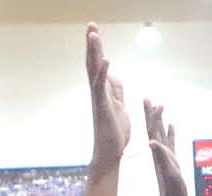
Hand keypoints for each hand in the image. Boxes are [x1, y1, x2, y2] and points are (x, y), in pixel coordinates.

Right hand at [86, 25, 129, 167]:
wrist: (110, 153)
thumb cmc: (115, 133)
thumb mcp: (120, 106)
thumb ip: (116, 90)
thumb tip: (113, 74)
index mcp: (104, 91)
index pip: (99, 65)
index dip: (98, 48)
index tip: (95, 31)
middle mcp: (98, 93)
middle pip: (94, 63)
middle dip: (93, 44)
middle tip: (91, 25)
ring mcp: (99, 100)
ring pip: (95, 71)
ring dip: (94, 53)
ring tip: (93, 34)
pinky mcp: (103, 108)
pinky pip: (103, 88)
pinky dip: (104, 73)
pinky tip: (107, 60)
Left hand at [143, 99, 185, 195]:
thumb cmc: (172, 188)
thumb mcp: (167, 170)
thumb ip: (161, 156)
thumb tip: (152, 142)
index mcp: (157, 152)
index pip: (153, 129)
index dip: (151, 115)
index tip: (148, 100)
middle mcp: (160, 151)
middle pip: (155, 129)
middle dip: (152, 113)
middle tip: (147, 99)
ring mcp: (166, 155)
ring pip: (162, 133)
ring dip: (160, 120)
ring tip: (159, 107)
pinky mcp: (172, 160)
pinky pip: (171, 142)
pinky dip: (170, 132)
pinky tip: (171, 125)